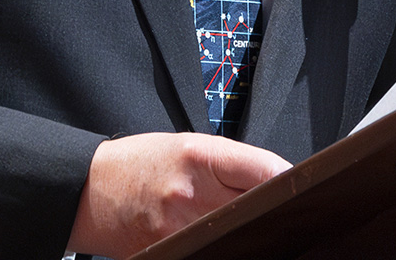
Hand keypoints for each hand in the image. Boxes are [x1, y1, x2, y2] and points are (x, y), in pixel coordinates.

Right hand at [66, 131, 290, 257]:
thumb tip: (278, 179)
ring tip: (248, 229)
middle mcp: (192, 195)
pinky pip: (214, 252)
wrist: (94, 190)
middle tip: (283, 213)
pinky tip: (226, 242)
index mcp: (199, 156)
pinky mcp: (172, 254)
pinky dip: (224, 247)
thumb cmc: (143, 162)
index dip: (289, 180)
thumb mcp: (188, 146)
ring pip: (238, 236)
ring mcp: (181, 231)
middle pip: (256, 208)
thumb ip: (232, 164)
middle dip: (272, 211)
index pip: (264, 169)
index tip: (302, 187)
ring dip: (250, 234)